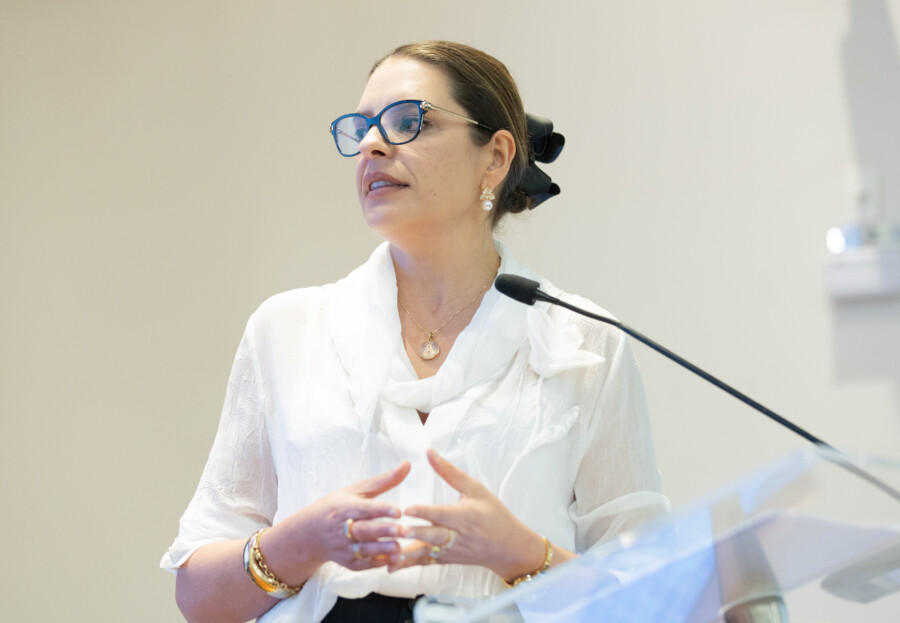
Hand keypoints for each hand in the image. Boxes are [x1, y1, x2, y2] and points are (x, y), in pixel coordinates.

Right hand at [267, 461, 410, 574]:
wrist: (309, 534)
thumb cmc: (336, 507)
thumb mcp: (356, 490)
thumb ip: (384, 480)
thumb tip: (408, 464)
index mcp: (344, 507)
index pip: (363, 509)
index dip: (380, 510)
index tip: (398, 511)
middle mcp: (341, 528)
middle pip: (364, 530)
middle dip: (383, 531)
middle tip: (403, 530)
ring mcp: (343, 547)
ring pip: (364, 550)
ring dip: (383, 549)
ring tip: (400, 547)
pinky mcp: (347, 562)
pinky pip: (363, 565)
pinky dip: (378, 563)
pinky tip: (393, 558)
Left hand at [389, 449, 546, 582]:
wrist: (508, 547)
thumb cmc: (493, 514)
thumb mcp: (475, 489)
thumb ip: (450, 472)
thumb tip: (429, 452)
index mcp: (465, 516)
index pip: (442, 514)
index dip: (425, 512)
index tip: (408, 508)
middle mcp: (457, 536)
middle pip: (433, 535)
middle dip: (414, 534)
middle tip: (396, 531)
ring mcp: (451, 551)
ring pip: (426, 552)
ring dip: (407, 553)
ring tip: (388, 553)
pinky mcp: (446, 560)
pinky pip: (425, 562)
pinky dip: (408, 565)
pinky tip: (390, 566)